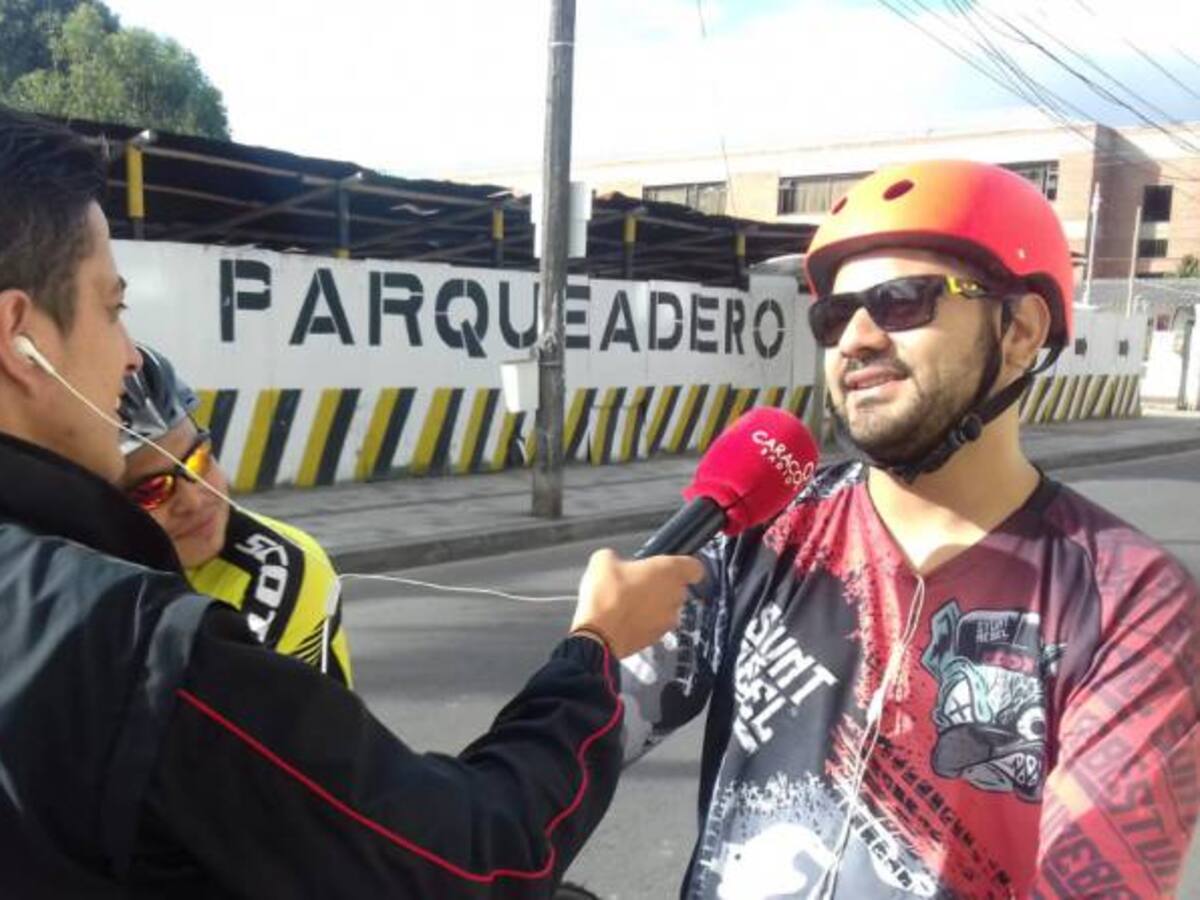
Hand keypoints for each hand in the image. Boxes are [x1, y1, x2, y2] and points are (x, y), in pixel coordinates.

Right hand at [571, 549, 705, 657]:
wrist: (597, 635)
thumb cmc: (606, 595)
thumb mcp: (603, 561)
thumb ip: (617, 558)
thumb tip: (614, 563)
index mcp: (670, 571)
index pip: (695, 567)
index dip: (685, 566)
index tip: (673, 565)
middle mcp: (675, 596)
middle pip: (677, 588)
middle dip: (660, 585)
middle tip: (637, 582)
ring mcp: (667, 620)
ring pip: (666, 608)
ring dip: (652, 605)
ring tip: (626, 603)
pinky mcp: (656, 639)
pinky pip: (654, 625)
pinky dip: (643, 622)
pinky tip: (622, 618)